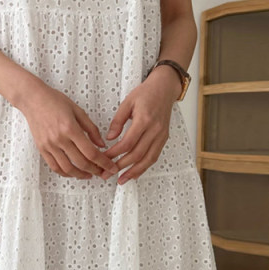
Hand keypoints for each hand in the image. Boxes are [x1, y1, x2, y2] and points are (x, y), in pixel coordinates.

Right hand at [20, 81, 119, 179]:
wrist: (32, 99)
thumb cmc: (54, 101)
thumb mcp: (78, 111)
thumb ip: (91, 129)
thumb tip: (101, 144)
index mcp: (70, 128)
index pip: (91, 152)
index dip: (104, 162)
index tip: (111, 167)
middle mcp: (59, 139)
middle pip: (81, 162)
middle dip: (96, 170)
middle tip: (103, 172)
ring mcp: (49, 145)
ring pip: (67, 168)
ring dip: (81, 175)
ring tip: (90, 174)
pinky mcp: (42, 148)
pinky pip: (54, 166)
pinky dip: (65, 173)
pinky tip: (73, 172)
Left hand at [104, 65, 181, 183]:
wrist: (165, 89)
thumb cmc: (145, 93)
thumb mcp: (127, 102)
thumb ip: (118, 121)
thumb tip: (110, 138)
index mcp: (144, 120)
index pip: (128, 143)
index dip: (115, 153)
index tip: (104, 158)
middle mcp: (155, 130)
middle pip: (137, 154)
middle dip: (121, 166)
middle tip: (107, 174)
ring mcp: (161, 136)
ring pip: (148, 159)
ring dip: (134, 172)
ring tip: (121, 180)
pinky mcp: (164, 139)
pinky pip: (154, 156)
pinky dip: (144, 167)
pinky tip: (134, 173)